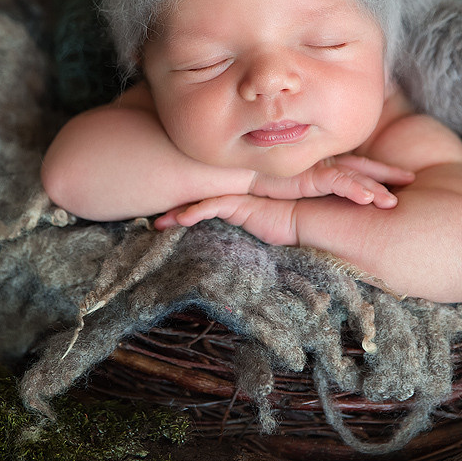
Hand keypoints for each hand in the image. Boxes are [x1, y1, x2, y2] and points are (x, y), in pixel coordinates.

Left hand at [156, 195, 299, 245]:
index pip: (204, 207)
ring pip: (199, 204)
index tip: (167, 224)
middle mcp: (232, 199)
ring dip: (178, 214)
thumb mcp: (260, 233)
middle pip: (196, 203)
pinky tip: (181, 220)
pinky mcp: (240, 203)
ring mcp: (235, 199)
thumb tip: (227, 261)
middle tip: (155, 223)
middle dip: (174, 212)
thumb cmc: (287, 228)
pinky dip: (195, 212)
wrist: (306, 220)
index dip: (184, 212)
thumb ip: (244, 237)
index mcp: (235, 206)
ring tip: (160, 224)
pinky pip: (212, 206)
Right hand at [249, 155, 413, 208]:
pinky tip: (369, 199)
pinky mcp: (301, 176)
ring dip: (374, 187)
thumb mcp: (283, 192)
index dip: (379, 172)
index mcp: (318, 168)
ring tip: (393, 201)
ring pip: (352, 176)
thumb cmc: (250, 184)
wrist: (224, 178)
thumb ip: (301, 194)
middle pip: (359, 168)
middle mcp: (318, 166)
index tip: (406, 178)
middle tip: (411, 179)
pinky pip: (333, 182)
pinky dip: (353, 188)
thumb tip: (328, 210)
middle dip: (387, 174)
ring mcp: (311, 169)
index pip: (354, 168)